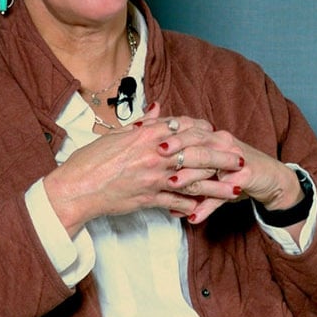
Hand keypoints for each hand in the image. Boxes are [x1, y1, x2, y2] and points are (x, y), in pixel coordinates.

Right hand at [42, 103, 244, 235]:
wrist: (76, 189)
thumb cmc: (90, 160)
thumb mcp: (116, 135)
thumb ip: (142, 124)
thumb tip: (157, 110)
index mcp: (147, 135)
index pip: (184, 128)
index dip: (203, 130)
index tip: (216, 133)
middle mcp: (155, 155)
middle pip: (197, 154)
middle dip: (222, 157)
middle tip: (240, 160)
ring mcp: (154, 178)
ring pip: (194, 181)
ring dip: (217, 186)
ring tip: (236, 189)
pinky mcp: (150, 199)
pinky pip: (178, 203)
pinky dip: (193, 205)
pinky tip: (206, 207)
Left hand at [154, 123, 303, 225]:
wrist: (270, 179)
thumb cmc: (234, 171)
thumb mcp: (208, 164)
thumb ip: (184, 164)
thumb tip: (156, 175)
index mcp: (210, 135)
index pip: (186, 127)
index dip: (166, 129)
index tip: (146, 132)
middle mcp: (221, 141)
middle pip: (196, 139)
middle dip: (176, 145)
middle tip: (156, 152)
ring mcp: (234, 158)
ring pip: (209, 163)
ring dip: (190, 175)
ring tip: (172, 185)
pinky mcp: (246, 176)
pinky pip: (224, 192)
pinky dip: (208, 206)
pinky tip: (195, 217)